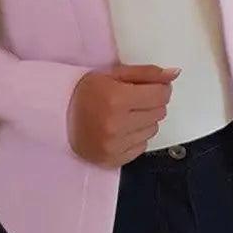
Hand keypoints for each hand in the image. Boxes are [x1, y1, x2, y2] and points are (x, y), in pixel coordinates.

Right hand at [66, 63, 180, 166]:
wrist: (57, 115)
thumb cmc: (87, 90)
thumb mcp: (114, 74)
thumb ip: (147, 73)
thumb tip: (176, 73)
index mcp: (118, 99)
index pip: (161, 95)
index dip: (161, 89)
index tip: (151, 87)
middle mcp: (117, 124)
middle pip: (159, 113)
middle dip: (152, 103)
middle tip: (135, 99)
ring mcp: (114, 145)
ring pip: (153, 130)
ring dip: (145, 120)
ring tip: (127, 114)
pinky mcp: (112, 160)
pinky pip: (141, 147)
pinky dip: (136, 136)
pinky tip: (122, 128)